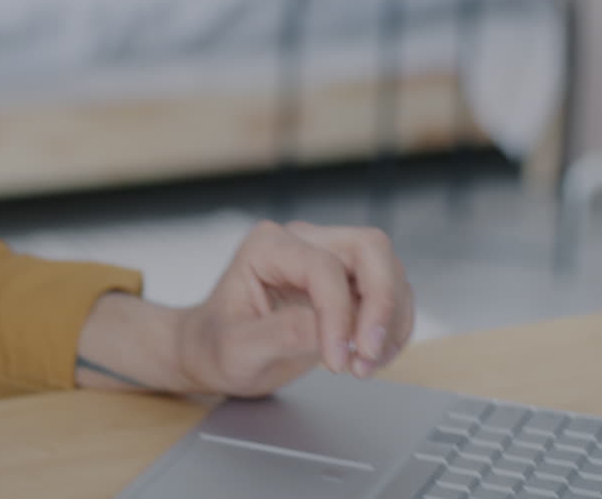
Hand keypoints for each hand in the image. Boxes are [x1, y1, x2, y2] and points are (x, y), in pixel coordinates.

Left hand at [175, 221, 414, 396]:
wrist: (216, 354)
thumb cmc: (217, 346)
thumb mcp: (239, 348)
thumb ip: (281, 334)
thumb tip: (328, 329)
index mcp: (267, 246)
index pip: (323, 268)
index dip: (338, 315)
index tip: (338, 361)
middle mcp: (302, 241)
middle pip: (370, 249)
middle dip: (381, 304)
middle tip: (370, 353)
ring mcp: (328, 257)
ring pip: (388, 269)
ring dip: (390, 320)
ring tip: (365, 365)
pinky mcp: (348, 282)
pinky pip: (391, 292)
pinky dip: (393, 325)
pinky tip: (372, 357)